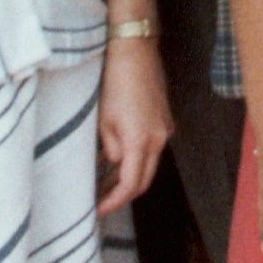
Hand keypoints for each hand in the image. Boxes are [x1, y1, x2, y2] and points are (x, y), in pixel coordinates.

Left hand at [96, 38, 172, 214]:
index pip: (131, 184)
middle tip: (101, 202)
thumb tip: (114, 160)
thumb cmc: (113, 84)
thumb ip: (110, 148)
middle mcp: (159, 139)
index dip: (114, 201)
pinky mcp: (164, 121)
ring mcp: (165, 129)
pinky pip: (151, 148)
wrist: (134, 52)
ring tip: (104, 183)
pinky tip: (118, 159)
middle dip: (123, 194)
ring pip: (149, 164)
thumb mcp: (103, 121)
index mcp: (141, 141)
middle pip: (145, 179)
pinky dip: (136, 159)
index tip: (97, 210)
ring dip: (129, 176)